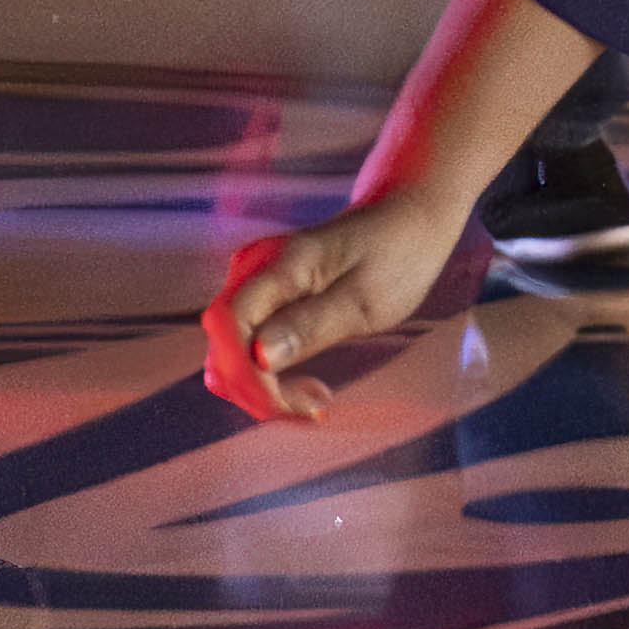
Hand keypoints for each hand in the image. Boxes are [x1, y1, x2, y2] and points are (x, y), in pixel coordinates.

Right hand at [206, 191, 484, 421]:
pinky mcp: (261, 304)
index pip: (230, 325)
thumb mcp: (365, 298)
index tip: (286, 405)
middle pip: (223, 347)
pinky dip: (271, 380)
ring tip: (318, 400)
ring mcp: (252, 287)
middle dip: (258, 390)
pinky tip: (310, 390)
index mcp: (279, 264)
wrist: (404, 221)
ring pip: (230, 357)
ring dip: (265, 391)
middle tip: (316, 406)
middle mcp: (252, 271)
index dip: (244, 374)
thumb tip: (260, 357)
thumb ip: (312, 324)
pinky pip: (247, 352)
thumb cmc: (394, 255)